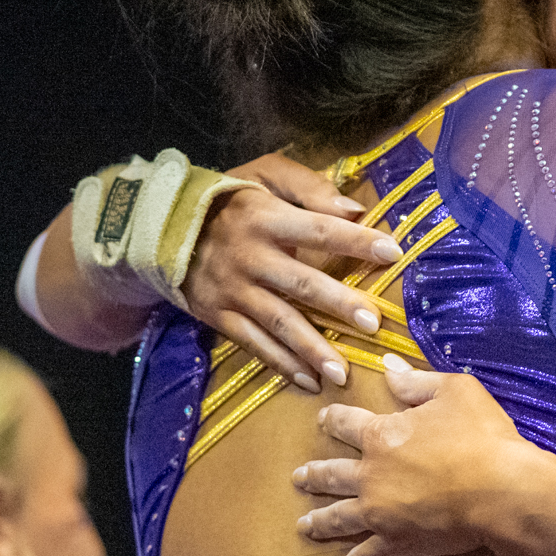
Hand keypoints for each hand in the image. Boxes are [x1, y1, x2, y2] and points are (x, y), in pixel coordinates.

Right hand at [181, 153, 403, 390]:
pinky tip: (309, 381)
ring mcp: (233, 290)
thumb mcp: (265, 174)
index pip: (319, 229)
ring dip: (311, 349)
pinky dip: (282, 365)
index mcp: (266, 218)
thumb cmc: (231, 199)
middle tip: (372, 323)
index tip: (393, 253)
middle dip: (338, 305)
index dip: (355, 241)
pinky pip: (254, 344)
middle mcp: (250, 256)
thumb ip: (309, 187)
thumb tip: (354, 208)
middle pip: (301, 283)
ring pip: (278, 322)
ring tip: (342, 373)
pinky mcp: (219, 316)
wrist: (161, 228)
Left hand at [292, 356, 540, 555]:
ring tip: (304, 525)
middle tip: (299, 478)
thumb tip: (386, 365)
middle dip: (314, 474)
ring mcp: (378, 512)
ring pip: (338, 516)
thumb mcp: (454, 391)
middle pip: (332, 473)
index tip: (322, 419)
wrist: (502, 489)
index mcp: (382, 434)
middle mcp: (370, 474)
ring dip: (318, 520)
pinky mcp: (394, 542)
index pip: (346, 423)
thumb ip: (415, 380)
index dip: (332, 419)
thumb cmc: (482, 435)